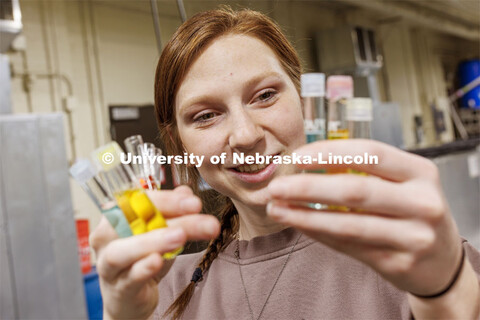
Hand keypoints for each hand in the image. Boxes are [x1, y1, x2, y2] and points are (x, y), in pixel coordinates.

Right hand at [90, 186, 219, 319]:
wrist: (130, 298)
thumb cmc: (142, 259)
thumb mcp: (161, 232)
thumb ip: (172, 211)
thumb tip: (185, 192)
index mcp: (114, 216)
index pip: (137, 199)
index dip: (167, 199)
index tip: (193, 202)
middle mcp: (105, 237)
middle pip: (132, 219)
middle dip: (167, 213)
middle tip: (196, 210)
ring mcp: (108, 264)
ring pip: (123, 250)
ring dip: (152, 240)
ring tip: (179, 236)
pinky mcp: (118, 288)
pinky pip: (129, 276)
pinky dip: (143, 268)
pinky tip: (159, 261)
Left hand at [267, 139, 462, 295]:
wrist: (443, 263)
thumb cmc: (413, 212)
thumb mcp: (402, 184)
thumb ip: (363, 173)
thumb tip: (309, 164)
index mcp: (420, 172)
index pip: (369, 153)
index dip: (329, 153)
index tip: (297, 157)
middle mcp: (422, 202)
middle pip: (355, 190)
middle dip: (307, 187)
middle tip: (276, 187)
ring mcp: (413, 236)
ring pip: (348, 224)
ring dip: (305, 216)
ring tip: (277, 209)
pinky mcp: (398, 263)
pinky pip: (348, 245)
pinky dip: (318, 233)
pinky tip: (298, 224)